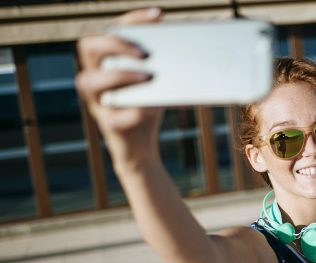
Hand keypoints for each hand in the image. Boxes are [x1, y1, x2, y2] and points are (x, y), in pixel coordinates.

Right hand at [76, 8, 164, 172]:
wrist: (142, 148)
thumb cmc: (148, 106)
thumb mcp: (156, 81)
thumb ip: (159, 62)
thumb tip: (181, 42)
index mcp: (105, 61)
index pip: (110, 30)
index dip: (133, 18)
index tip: (158, 14)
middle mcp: (93, 77)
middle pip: (88, 46)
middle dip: (116, 44)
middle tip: (146, 53)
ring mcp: (96, 101)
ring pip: (89, 80)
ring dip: (121, 75)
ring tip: (149, 77)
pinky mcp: (108, 125)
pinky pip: (116, 115)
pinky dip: (137, 111)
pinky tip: (151, 108)